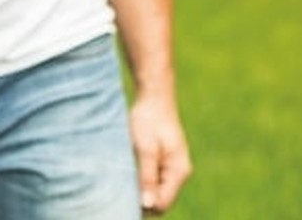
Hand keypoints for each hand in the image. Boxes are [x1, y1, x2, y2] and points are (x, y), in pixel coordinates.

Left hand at [130, 92, 191, 214]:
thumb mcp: (145, 149)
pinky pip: (154, 180)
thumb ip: (147, 177)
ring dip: (141, 188)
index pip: (163, 203)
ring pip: (156, 190)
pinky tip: (130, 169)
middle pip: (161, 200)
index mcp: (178, 171)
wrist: (154, 96)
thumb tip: (147, 205)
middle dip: (143, 199)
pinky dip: (142, 179)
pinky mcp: (165, 161)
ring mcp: (173, 167)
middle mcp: (179, 172)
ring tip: (125, 175)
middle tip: (122, 186)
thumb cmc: (149, 119)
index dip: (145, 205)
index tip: (125, 197)